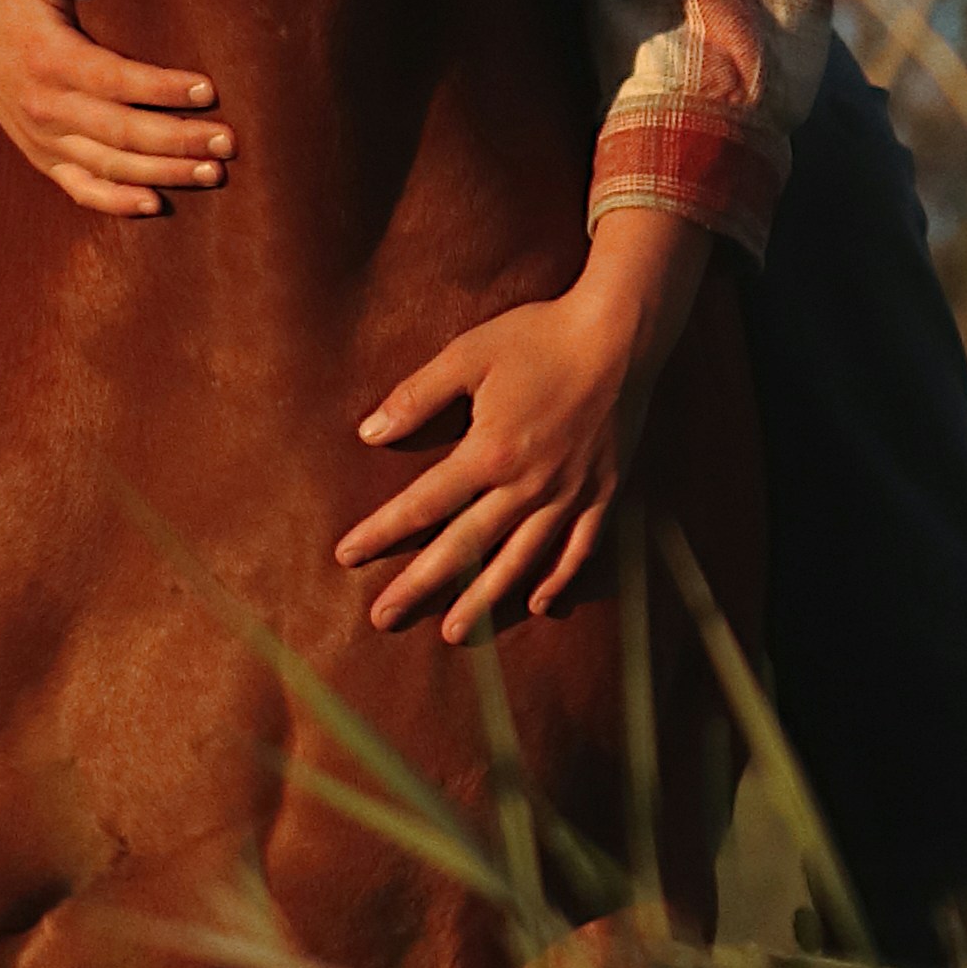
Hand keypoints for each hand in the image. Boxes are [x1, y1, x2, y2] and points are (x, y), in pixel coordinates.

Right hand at [0, 0, 232, 220]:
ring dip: (163, 173)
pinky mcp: (45, 160)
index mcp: (50, 58)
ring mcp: (45, 139)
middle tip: (227, 141)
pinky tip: (156, 204)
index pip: (113, 80)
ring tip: (212, 171)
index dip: (160, 89)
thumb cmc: (15, 5)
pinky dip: (117, 202)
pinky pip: (81, 190)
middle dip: (177, 140)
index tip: (207, 91)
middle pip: (120, 132)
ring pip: (110, 166)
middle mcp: (47, 106)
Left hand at [335, 213, 712, 639]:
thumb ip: (417, 397)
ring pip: (519, 561)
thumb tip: (368, 434)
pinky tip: (537, 603)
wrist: (620, 334)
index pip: (423, 504)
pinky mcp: (603, 493)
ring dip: (484, 600)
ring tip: (453, 632)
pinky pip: (579, 548)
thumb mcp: (467, 355)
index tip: (346, 555)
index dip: (382, 531)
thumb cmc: (538, 337)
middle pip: (465, 548)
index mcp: (490, 453)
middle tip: (382, 618)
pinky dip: (558, 579)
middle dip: (420, 586)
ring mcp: (569, 494)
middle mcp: (528, 486)